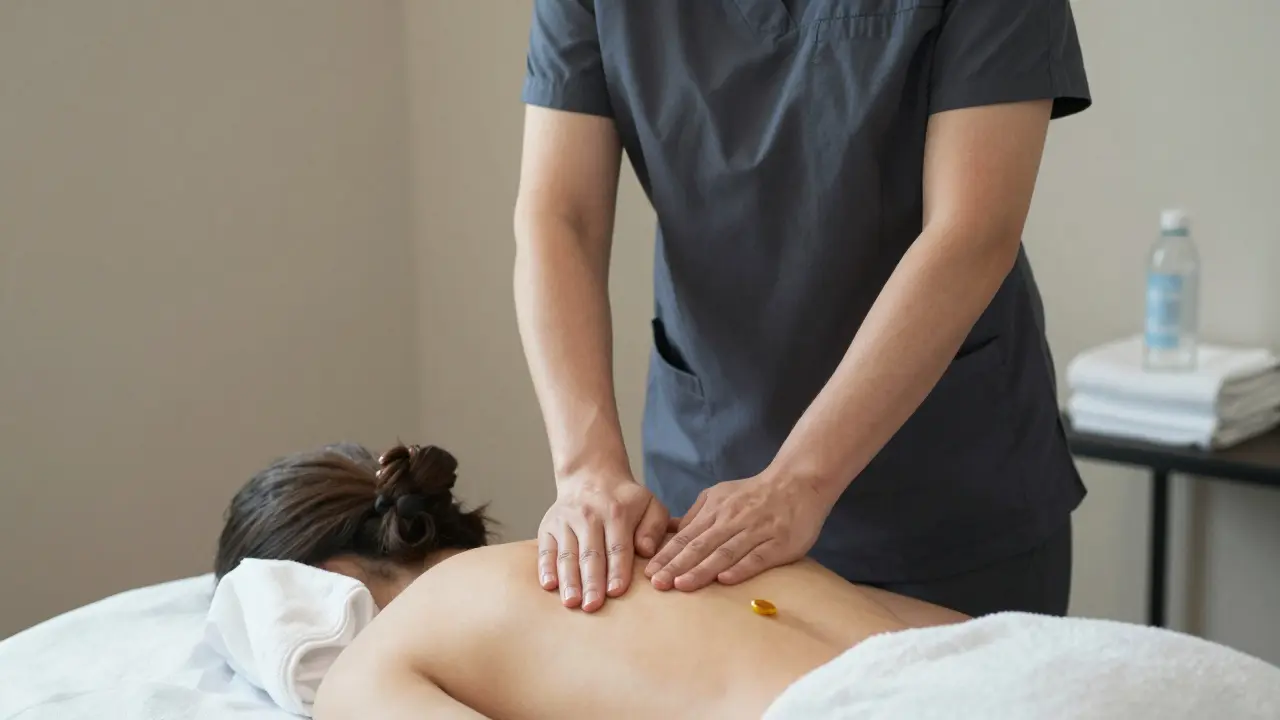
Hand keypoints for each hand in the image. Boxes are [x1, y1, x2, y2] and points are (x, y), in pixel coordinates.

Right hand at [538, 472, 669, 611]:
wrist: (591, 476)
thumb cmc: (625, 500)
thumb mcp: (649, 504)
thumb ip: (654, 527)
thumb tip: (647, 550)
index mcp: (616, 512)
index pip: (617, 546)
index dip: (617, 570)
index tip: (616, 592)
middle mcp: (588, 515)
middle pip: (590, 554)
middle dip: (591, 581)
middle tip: (592, 606)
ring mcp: (565, 521)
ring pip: (567, 554)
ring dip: (569, 580)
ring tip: (571, 602)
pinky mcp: (548, 526)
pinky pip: (545, 549)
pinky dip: (545, 567)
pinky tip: (549, 585)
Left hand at [644, 471, 831, 591]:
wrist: (798, 482)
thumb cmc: (755, 494)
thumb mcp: (720, 496)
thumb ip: (696, 515)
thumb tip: (668, 531)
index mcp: (716, 510)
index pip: (686, 537)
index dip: (666, 555)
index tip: (648, 573)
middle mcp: (733, 520)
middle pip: (700, 546)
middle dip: (676, 566)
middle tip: (657, 584)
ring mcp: (756, 531)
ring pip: (725, 552)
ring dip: (703, 570)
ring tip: (682, 585)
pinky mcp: (779, 542)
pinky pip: (758, 556)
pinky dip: (741, 568)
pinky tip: (726, 580)